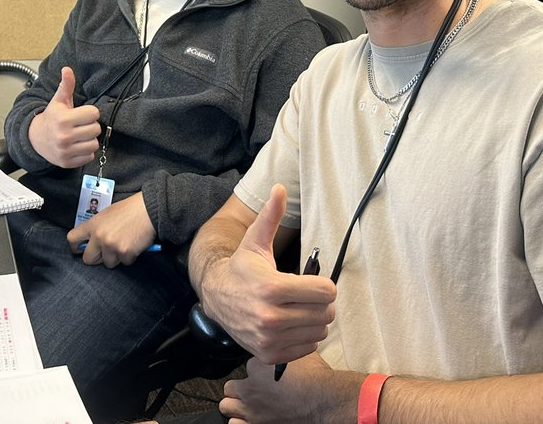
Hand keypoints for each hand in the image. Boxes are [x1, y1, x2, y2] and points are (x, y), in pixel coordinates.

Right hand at [27, 67, 100, 167]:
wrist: (36, 139)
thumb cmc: (52, 118)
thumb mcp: (58, 101)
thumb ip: (66, 85)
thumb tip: (67, 69)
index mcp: (63, 119)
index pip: (94, 114)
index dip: (90, 112)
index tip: (82, 113)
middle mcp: (64, 136)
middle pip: (96, 129)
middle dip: (90, 126)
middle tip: (80, 125)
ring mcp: (66, 151)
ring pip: (94, 144)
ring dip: (89, 140)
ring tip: (79, 135)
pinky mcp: (68, 162)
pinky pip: (89, 157)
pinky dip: (85, 152)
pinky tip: (77, 146)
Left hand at [69, 192, 155, 266]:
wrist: (148, 210)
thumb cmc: (130, 210)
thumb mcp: (107, 214)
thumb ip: (97, 227)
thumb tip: (92, 241)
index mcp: (93, 224)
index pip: (73, 238)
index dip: (76, 247)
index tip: (81, 249)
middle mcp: (99, 236)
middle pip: (88, 259)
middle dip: (97, 258)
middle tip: (107, 252)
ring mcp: (111, 246)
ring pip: (108, 263)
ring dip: (116, 257)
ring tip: (125, 244)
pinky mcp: (125, 253)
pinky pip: (124, 263)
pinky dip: (130, 257)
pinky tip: (134, 245)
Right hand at [200, 185, 335, 364]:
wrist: (216, 298)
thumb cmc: (242, 268)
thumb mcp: (255, 241)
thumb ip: (271, 216)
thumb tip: (279, 188)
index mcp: (272, 287)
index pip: (326, 291)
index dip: (323, 284)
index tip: (312, 281)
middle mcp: (271, 317)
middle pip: (326, 313)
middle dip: (320, 302)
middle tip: (306, 295)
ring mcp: (270, 339)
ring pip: (320, 331)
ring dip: (314, 320)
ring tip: (298, 309)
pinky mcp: (270, 354)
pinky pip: (308, 347)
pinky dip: (305, 337)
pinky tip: (291, 324)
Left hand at [221, 352, 351, 423]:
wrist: (325, 401)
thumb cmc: (316, 378)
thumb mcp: (300, 353)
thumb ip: (285, 350)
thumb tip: (285, 344)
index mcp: (257, 367)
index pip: (246, 365)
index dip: (257, 368)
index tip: (265, 371)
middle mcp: (251, 390)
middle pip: (230, 387)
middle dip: (238, 386)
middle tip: (251, 388)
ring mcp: (253, 411)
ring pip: (227, 407)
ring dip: (235, 405)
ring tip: (248, 404)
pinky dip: (239, 421)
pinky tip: (250, 418)